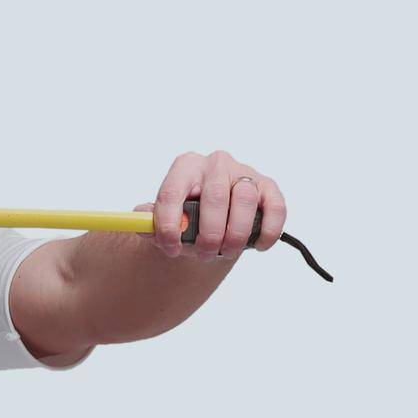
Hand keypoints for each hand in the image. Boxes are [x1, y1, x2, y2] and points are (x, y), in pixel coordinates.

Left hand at [134, 150, 286, 260]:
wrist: (215, 213)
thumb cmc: (188, 215)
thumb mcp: (165, 216)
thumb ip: (150, 222)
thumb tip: (142, 225)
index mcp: (185, 167)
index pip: (172, 193)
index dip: (168, 225)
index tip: (169, 248)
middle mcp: (215, 164)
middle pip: (213, 197)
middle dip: (208, 234)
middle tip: (203, 254)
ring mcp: (244, 173)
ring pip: (244, 201)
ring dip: (235, 234)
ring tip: (226, 251)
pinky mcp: (269, 187)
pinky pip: (275, 209)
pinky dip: (267, 232)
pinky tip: (256, 246)